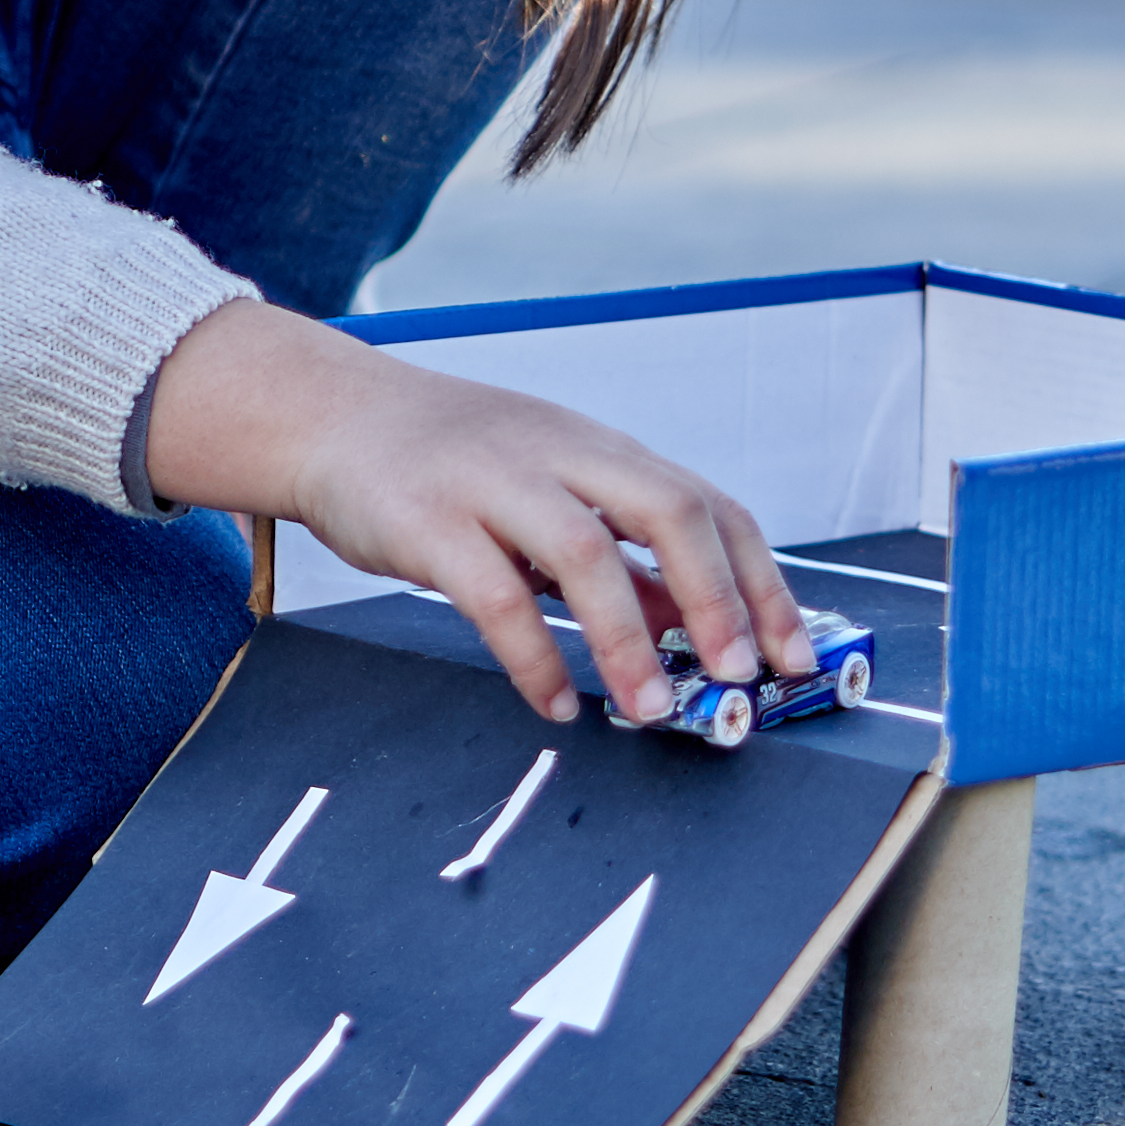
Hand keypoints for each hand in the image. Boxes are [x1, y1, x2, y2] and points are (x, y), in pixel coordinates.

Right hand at [145, 298, 802, 729]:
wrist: (332, 415)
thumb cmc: (452, 460)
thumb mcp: (551, 489)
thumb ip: (622, 554)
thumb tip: (699, 624)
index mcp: (602, 450)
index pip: (709, 504)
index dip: (761, 582)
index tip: (792, 655)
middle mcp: (561, 454)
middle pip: (668, 508)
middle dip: (717, 599)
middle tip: (737, 678)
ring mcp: (493, 480)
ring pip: (583, 550)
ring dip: (628, 638)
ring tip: (649, 710)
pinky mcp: (427, 519)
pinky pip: (492, 593)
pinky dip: (532, 655)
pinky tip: (552, 701)